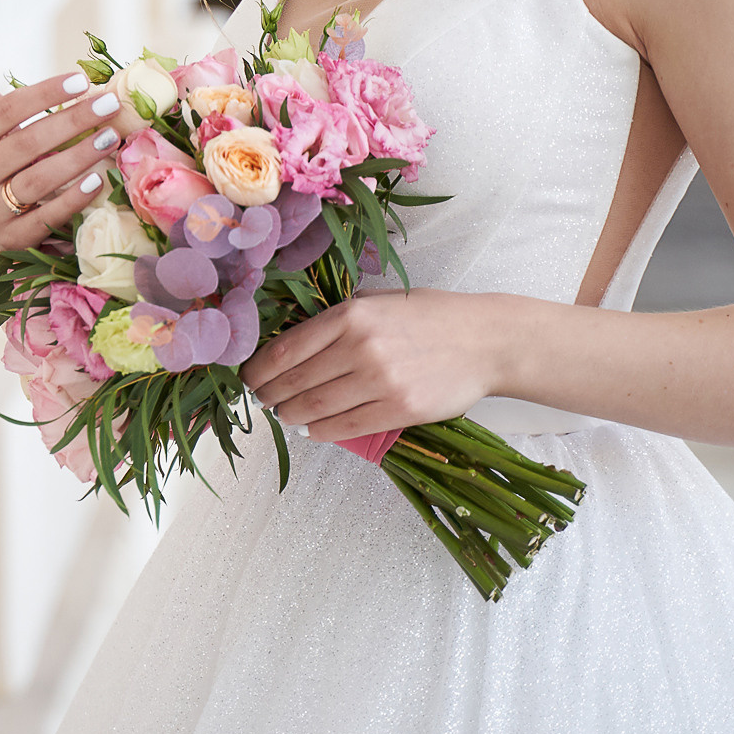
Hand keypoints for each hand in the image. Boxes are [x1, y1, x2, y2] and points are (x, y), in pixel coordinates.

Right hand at [0, 43, 125, 251]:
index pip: (3, 112)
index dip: (42, 94)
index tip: (81, 80)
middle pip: (25, 144)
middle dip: (71, 121)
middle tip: (109, 104)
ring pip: (37, 181)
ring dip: (78, 157)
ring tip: (109, 137)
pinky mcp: (11, 241)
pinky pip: (46, 218)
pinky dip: (73, 198)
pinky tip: (99, 179)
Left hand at [238, 290, 513, 441]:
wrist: (484, 341)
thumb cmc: (429, 317)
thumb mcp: (377, 302)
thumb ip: (337, 320)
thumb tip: (291, 345)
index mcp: (350, 315)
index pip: (285, 349)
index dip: (258, 369)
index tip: (249, 377)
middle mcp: (360, 347)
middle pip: (294, 381)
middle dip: (269, 395)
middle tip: (262, 399)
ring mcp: (380, 381)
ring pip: (314, 408)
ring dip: (290, 415)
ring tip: (284, 414)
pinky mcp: (400, 410)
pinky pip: (345, 428)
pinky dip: (320, 431)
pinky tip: (310, 429)